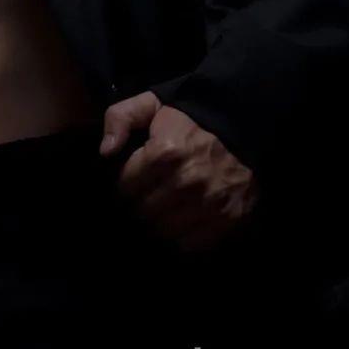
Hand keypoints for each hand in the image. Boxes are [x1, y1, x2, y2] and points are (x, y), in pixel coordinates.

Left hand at [99, 90, 259, 252]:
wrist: (243, 124)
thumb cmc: (191, 118)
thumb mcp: (152, 104)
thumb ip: (120, 118)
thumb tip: (105, 151)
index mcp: (165, 153)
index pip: (126, 187)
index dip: (123, 186)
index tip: (128, 184)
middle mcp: (186, 182)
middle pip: (143, 212)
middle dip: (138, 207)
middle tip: (142, 200)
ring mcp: (209, 204)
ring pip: (164, 231)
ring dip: (157, 224)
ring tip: (158, 213)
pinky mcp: (227, 219)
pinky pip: (190, 244)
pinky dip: (180, 238)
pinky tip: (179, 223)